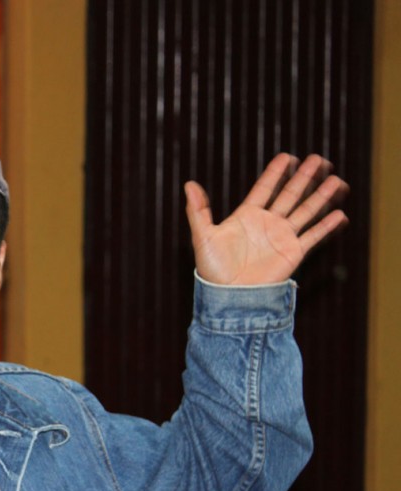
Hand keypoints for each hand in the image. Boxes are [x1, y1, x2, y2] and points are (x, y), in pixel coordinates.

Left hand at [185, 153, 348, 284]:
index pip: (264, 188)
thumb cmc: (212, 269)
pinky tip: (339, 214)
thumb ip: (198, 211)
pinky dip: (326, 226)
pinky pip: (313, 236)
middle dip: (304, 177)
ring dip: (321, 196)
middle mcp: (267, 223)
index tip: (288, 156)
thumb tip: (189, 185)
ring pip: (305, 211)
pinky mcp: (292, 253)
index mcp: (246, 216)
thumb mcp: (203, 236)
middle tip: (318, 159)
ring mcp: (281, 237)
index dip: (276, 173)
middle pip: (289, 195)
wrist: (229, 296)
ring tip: (336, 180)